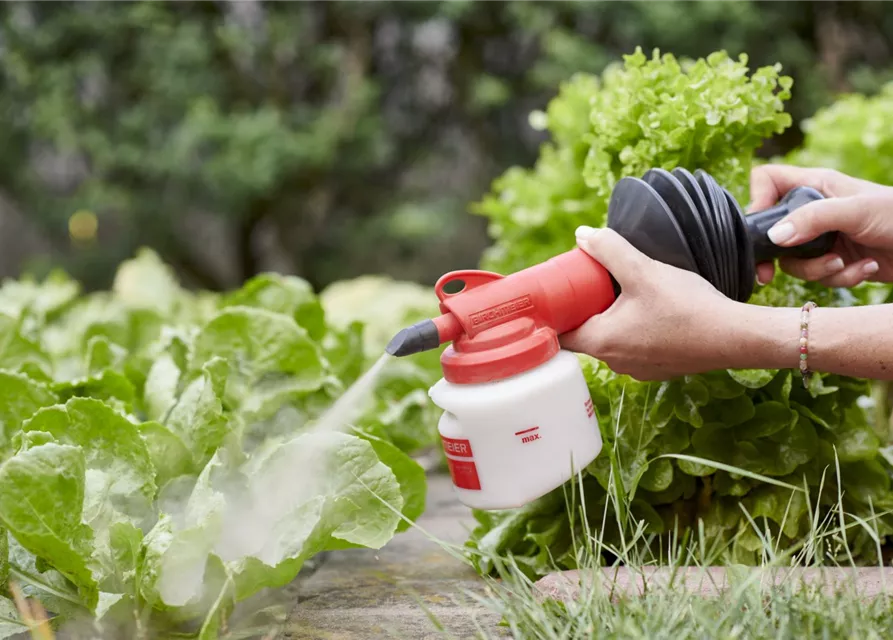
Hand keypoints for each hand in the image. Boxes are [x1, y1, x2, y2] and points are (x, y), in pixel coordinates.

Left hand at [560, 227, 738, 380]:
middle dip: (586, 310)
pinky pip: (636, 347)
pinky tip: (650, 310)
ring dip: (613, 319)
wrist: (736, 336)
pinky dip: (636, 330)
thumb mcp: (642, 270)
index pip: (560, 335)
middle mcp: (615, 362)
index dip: (555, 314)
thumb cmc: (687, 307)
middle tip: (590, 284)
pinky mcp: (659, 368)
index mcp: (601, 342)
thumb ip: (609, 250)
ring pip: (613, 341)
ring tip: (621, 292)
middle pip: (586, 335)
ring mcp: (638, 369)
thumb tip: (582, 235)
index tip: (558, 295)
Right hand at [749, 165, 892, 286]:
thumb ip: (811, 220)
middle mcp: (813, 210)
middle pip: (774, 232)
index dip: (757, 201)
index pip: (767, 181)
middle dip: (780, 257)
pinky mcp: (836, 261)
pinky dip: (842, 278)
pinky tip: (866, 269)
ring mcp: (824, 237)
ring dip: (820, 270)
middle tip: (768, 275)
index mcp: (814, 185)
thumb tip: (773, 237)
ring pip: (795, 262)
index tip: (764, 229)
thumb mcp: (854, 212)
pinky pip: (820, 276)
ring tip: (846, 264)